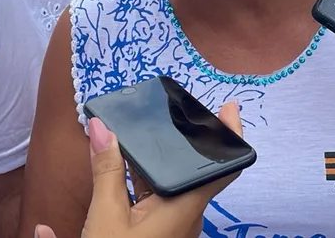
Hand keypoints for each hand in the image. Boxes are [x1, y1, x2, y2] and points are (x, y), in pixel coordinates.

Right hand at [66, 102, 244, 237]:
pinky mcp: (161, 234)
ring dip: (157, 163)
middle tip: (167, 113)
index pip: (224, 168)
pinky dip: (145, 182)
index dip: (232, 137)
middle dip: (181, 142)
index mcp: (186, 206)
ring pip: (172, 186)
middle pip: (194, 171)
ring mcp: (175, 227)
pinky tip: (121, 167)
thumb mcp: (105, 217)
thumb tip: (102, 127)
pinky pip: (159, 200)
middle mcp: (188, 215)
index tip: (230, 109)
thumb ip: (106, 170)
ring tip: (136, 133)